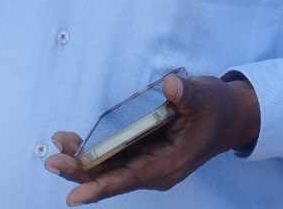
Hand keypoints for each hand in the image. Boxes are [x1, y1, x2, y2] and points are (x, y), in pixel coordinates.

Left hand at [46, 73, 258, 205]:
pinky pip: (114, 156)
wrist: (230, 115)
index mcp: (169, 164)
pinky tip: (74, 142)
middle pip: (112, 176)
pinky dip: (94, 150)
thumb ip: (186, 94)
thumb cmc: (217, 107)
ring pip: (109, 168)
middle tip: (53, 159)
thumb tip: (170, 87)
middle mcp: (155, 169)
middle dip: (81, 170)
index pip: (128, 178)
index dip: (100, 187)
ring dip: (82, 160)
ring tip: (58, 145)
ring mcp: (148, 162)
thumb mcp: (205, 97)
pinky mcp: (144, 152)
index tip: (74, 195)